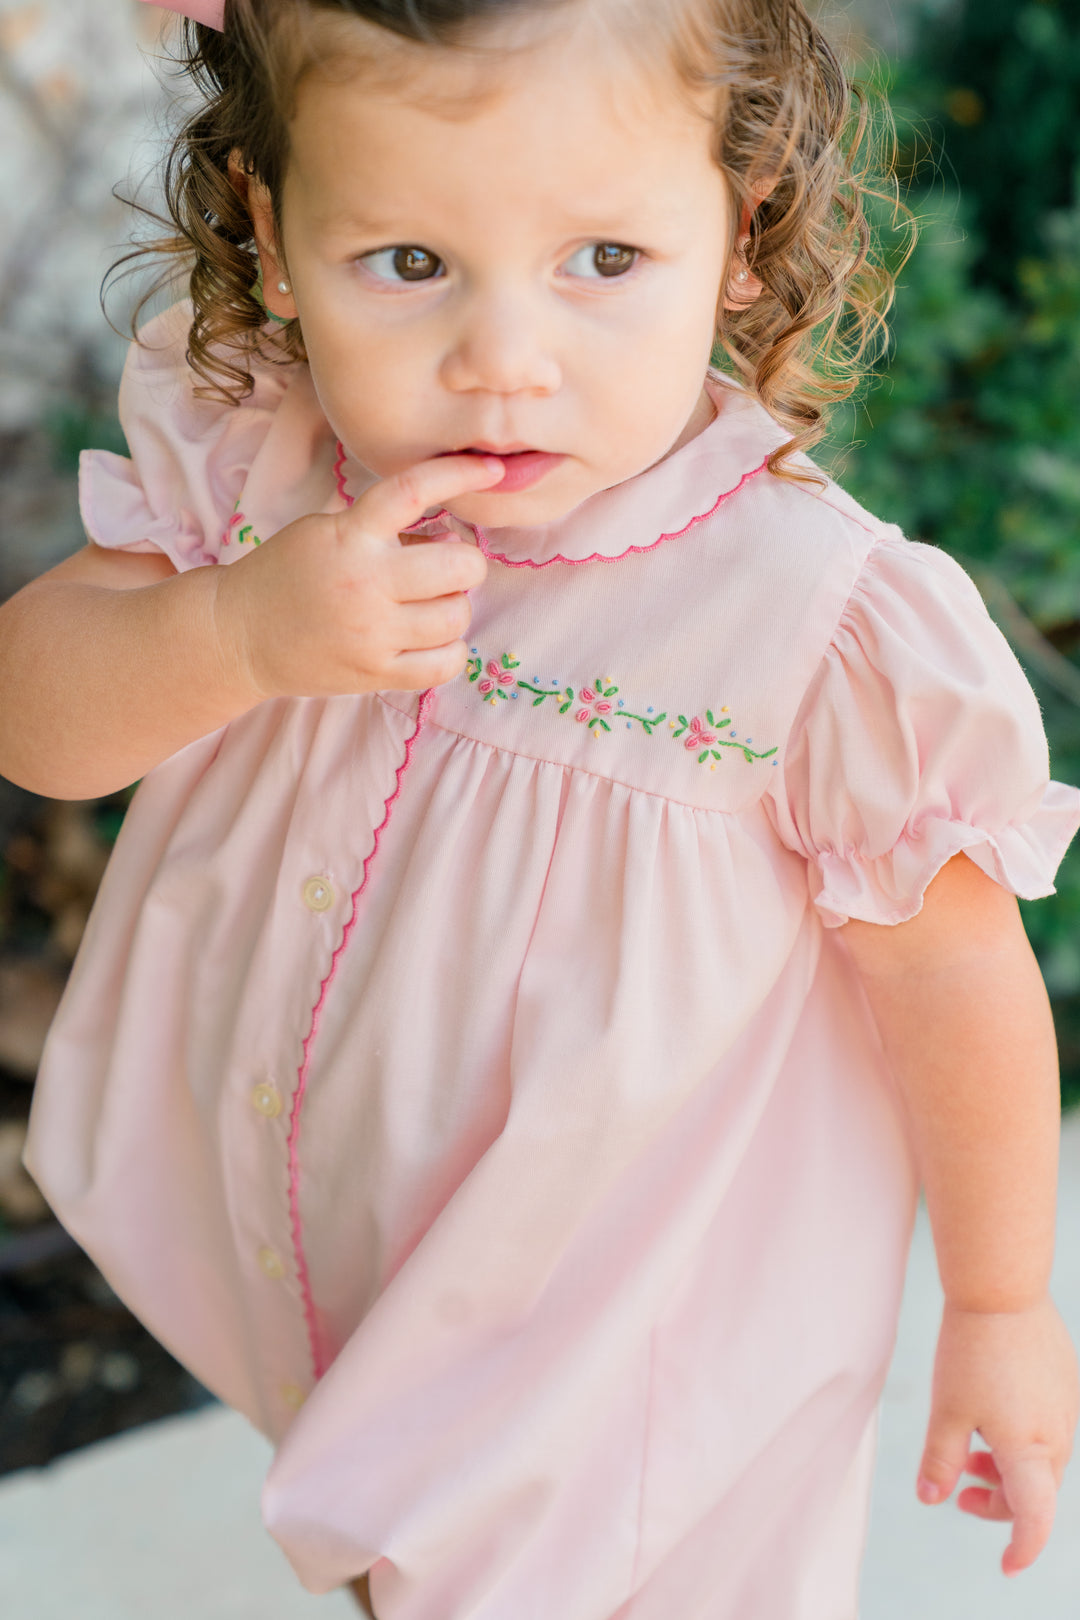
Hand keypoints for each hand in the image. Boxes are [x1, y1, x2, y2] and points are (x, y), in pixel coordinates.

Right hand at [213, 453, 503, 701]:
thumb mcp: (327, 531)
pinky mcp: (375, 674)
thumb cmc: (288, 575)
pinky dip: (450, 650)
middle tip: (445, 568)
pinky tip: (430, 640)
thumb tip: (455, 536)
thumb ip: (386, 528)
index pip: (414, 490)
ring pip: (458, 615)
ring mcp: (372, 633)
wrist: (238, 634)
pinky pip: (446, 663)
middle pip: (460, 565)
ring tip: (428, 606)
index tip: (495, 470)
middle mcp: (365, 582)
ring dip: (455, 607)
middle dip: (465, 563)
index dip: (461, 475)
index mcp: (350, 535)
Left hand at [917, 1296, 1078, 1574]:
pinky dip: (1022, 1440)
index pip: (1035, 1520)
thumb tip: (932, 1498)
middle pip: (1036, 1493)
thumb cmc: (970, 1351)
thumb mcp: (947, 1410)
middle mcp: (1057, 1436)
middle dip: (1000, 1503)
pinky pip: (1049, 1428)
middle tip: (962, 1493)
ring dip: (1010, 1470)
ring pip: (1042, 1461)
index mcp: (1028, 1450)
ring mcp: (1067, 1409)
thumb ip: (941, 1460)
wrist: (1002, 1290)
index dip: (1022, 1549)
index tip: (1006, 1566)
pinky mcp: (1066, 1384)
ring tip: (972, 1454)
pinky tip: (992, 1416)